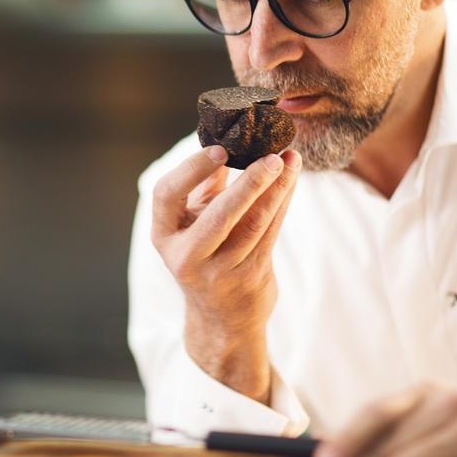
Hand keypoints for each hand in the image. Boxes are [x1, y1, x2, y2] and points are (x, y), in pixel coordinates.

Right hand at [150, 144, 300, 399]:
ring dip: (276, 189)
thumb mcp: (193, 222)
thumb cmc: (205, 253)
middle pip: (219, 216)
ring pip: (253, 223)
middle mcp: (187, 256)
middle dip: (249, 183)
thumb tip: (228, 140)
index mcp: (164, 235)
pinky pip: (270, 233)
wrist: (220, 317)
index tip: (220, 150)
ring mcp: (219, 271)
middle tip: (271, 156)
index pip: (167, 195)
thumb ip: (205, 185)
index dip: (192, 171)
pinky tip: (291, 181)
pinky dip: (282, 203)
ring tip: (290, 160)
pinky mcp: (250, 277)